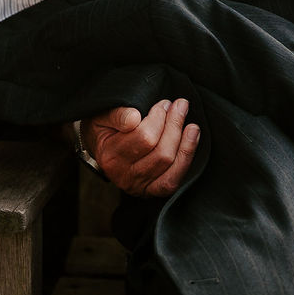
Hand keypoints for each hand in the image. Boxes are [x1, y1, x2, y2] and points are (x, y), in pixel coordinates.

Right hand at [84, 98, 200, 197]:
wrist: (100, 148)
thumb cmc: (105, 128)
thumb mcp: (103, 116)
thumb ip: (117, 115)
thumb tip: (134, 118)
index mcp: (110, 155)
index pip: (143, 137)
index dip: (159, 117)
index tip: (165, 103)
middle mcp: (123, 175)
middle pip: (160, 151)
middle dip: (174, 125)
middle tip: (179, 106)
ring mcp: (138, 185)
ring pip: (168, 163)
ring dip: (185, 139)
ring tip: (189, 120)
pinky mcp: (151, 190)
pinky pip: (172, 180)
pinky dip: (186, 159)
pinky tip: (193, 138)